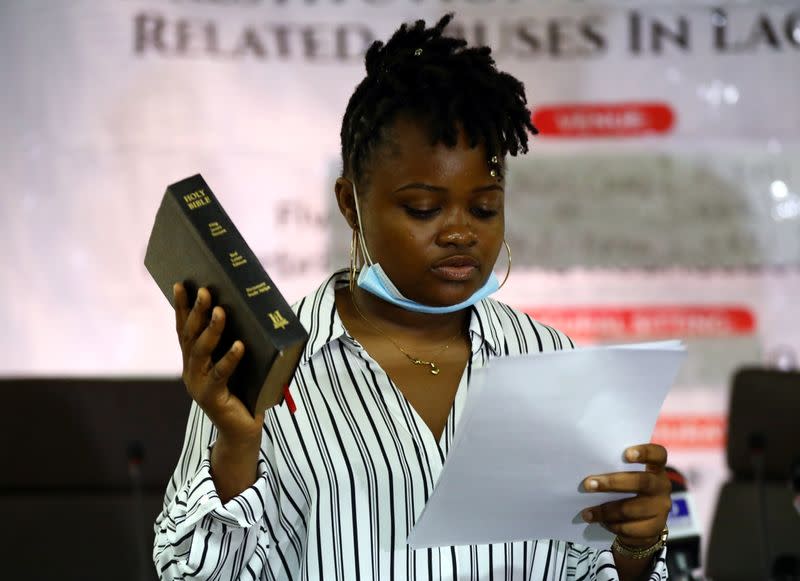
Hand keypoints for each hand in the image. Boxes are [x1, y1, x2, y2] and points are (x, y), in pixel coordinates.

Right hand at [174, 283, 263, 446]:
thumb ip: (236, 341)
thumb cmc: (244, 391)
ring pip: (201, 352)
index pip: (185, 328)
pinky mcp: (212, 398)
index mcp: (194, 360)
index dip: (182, 307)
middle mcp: (191, 370)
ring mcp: (198, 385)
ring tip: (220, 311)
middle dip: (196, 311)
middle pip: (190, 336)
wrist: (242, 431)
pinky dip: (230, 359)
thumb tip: (249, 309)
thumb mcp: (238, 362)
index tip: (181, 284)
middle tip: (204, 290)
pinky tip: (240, 345)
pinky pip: (220, 375)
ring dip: (211, 330)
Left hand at [581, 444, 670, 547]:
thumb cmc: (627, 490)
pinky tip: (601, 522)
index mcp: (655, 468)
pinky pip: (631, 528)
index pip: (658, 455)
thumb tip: (588, 470)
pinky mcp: (656, 528)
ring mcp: (661, 508)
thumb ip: (614, 469)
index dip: (645, 453)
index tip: (626, 454)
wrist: (642, 523)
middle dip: (612, 483)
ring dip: (606, 510)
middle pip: (642, 482)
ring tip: (587, 512)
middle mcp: (662, 486)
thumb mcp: (625, 476)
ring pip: (631, 509)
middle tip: (588, 484)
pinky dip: (613, 525)